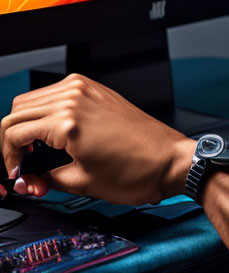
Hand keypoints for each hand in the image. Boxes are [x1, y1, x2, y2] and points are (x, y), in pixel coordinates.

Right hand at [0, 73, 195, 204]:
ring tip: (40, 155)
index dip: (8, 159)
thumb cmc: (136, 171)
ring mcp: (87, 89)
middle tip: (24, 167)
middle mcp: (76, 97)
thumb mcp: (81, 183)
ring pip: (34, 100)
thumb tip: (26, 177)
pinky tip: (56, 138)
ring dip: (28, 126)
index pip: (12, 132)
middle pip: (18, 111)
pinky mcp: (98, 90)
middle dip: (13, 142)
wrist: (170, 160)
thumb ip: (44, 177)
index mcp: (67, 120)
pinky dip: (47, 114)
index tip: (17, 175)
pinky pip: (57, 95)